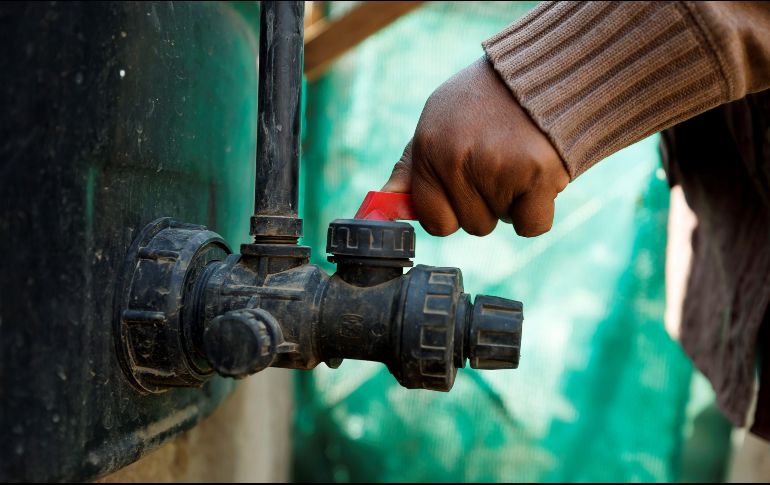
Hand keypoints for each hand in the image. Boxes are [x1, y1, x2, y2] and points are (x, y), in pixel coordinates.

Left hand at [382, 57, 569, 236]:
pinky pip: (532, 225)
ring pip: (501, 222)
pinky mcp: (536, 174)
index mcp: (429, 149)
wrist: (539, 71)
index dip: (452, 211)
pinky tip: (536, 176)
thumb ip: (410, 171)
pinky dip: (537, 210)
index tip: (465, 188)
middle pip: (472, 225)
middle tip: (497, 161)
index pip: (434, 221)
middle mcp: (457, 160)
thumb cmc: (482, 102)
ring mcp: (496, 168)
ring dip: (511, 201)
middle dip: (486, 203)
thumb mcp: (435, 123)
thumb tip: (375, 213)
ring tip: (516, 158)